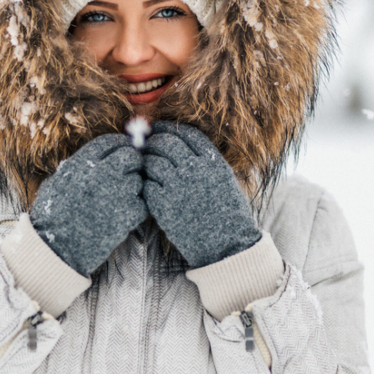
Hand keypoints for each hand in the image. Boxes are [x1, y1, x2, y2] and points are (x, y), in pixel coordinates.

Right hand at [30, 133, 147, 274]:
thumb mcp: (56, 183)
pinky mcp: (126, 215)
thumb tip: (96, 156)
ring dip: (133, 190)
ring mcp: (115, 193)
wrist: (55, 249)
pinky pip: (143, 205)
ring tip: (118, 203)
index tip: (122, 151)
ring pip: (138, 181)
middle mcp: (100, 174)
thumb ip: (76, 166)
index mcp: (81, 163)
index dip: (119, 145)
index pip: (110, 142)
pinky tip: (122, 218)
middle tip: (127, 176)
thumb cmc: (52, 217)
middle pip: (131, 156)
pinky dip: (137, 211)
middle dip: (132, 165)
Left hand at [142, 121, 261, 267]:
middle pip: (166, 143)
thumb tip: (182, 143)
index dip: (169, 128)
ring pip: (152, 161)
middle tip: (146, 144)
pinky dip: (145, 182)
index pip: (185, 133)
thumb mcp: (225, 179)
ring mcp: (177, 187)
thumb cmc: (228, 213)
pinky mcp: (163, 205)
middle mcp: (195, 169)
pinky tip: (148, 187)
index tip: (159, 129)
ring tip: (145, 166)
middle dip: (153, 141)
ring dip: (146, 161)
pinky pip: (146, 184)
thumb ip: (206, 160)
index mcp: (212, 161)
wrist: (226, 245)